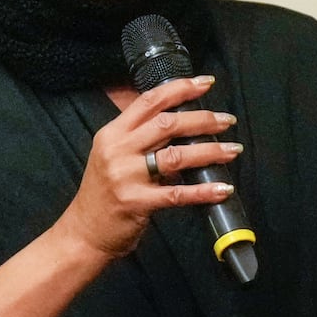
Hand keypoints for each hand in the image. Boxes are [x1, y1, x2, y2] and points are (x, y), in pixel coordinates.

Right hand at [52, 75, 242, 260]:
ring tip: (232, 150)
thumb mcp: (113, 155)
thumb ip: (140, 138)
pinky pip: (178, 194)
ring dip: (210, 151)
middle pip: (167, 124)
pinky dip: (204, 191)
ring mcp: (126, 176)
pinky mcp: (136, 202)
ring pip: (176, 156)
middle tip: (227, 120)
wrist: (84, 232)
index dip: (179, 88)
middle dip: (202, 119)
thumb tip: (181, 122)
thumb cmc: (104, 194)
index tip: (205, 83)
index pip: (149, 101)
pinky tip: (223, 188)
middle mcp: (118, 150)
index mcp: (113, 133)